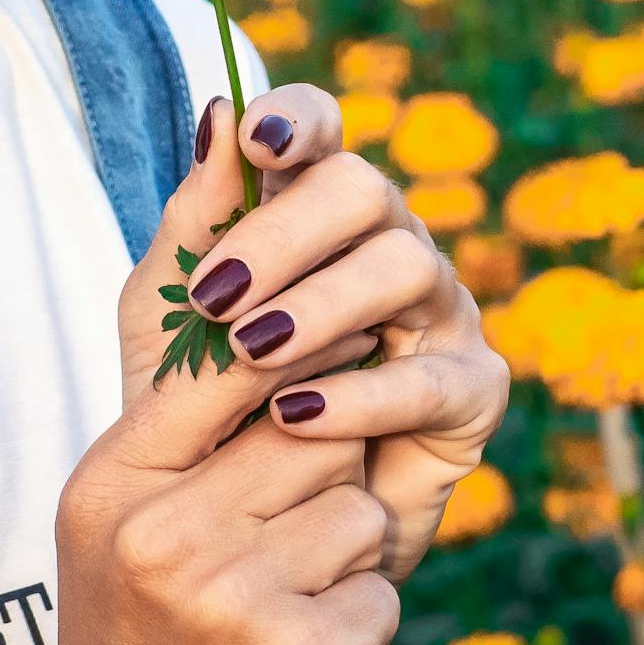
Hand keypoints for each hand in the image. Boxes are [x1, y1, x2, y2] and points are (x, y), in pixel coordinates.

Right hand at [34, 98, 403, 644]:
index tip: (307, 363)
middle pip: (308, 419)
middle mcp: (154, 535)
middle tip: (288, 527)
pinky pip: (384, 592)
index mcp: (108, 484)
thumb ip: (181, 352)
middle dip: (323, 467)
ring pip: (357, 501)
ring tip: (285, 611)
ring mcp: (224, 604)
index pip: (218, 350)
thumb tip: (227, 126)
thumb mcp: (135, 504)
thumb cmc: (156, 639)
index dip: (286, 346)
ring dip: (347, 555)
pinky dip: (365, 629)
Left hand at [165, 85, 509, 582]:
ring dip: (319, 305)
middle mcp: (386, 245)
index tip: (257, 140)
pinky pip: (428, 379)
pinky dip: (358, 396)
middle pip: (365, 189)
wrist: (242, 535)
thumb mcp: (172, 314)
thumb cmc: (205, 407)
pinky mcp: (472, 393)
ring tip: (250, 352)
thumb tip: (218, 109)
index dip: (299, 120)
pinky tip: (293, 417)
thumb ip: (195, 220)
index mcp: (313, 215)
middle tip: (216, 295)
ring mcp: (438, 313)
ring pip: (405, 266)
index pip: (322, 135)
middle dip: (287, 232)